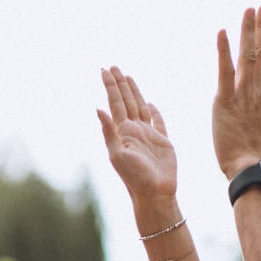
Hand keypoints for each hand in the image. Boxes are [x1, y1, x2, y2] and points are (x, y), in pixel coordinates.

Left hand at [97, 67, 176, 199]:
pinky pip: (158, 122)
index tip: (104, 70)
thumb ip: (109, 132)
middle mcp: (134, 130)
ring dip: (134, 92)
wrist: (155, 194)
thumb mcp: (118, 155)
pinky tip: (151, 103)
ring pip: (140, 107)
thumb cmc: (135, 177)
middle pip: (126, 101)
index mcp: (123, 131)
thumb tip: (98, 108)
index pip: (115, 103)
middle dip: (120, 84)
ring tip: (128, 77)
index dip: (110, 86)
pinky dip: (155, 112)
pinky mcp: (163, 142)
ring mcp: (148, 135)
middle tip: (113, 66)